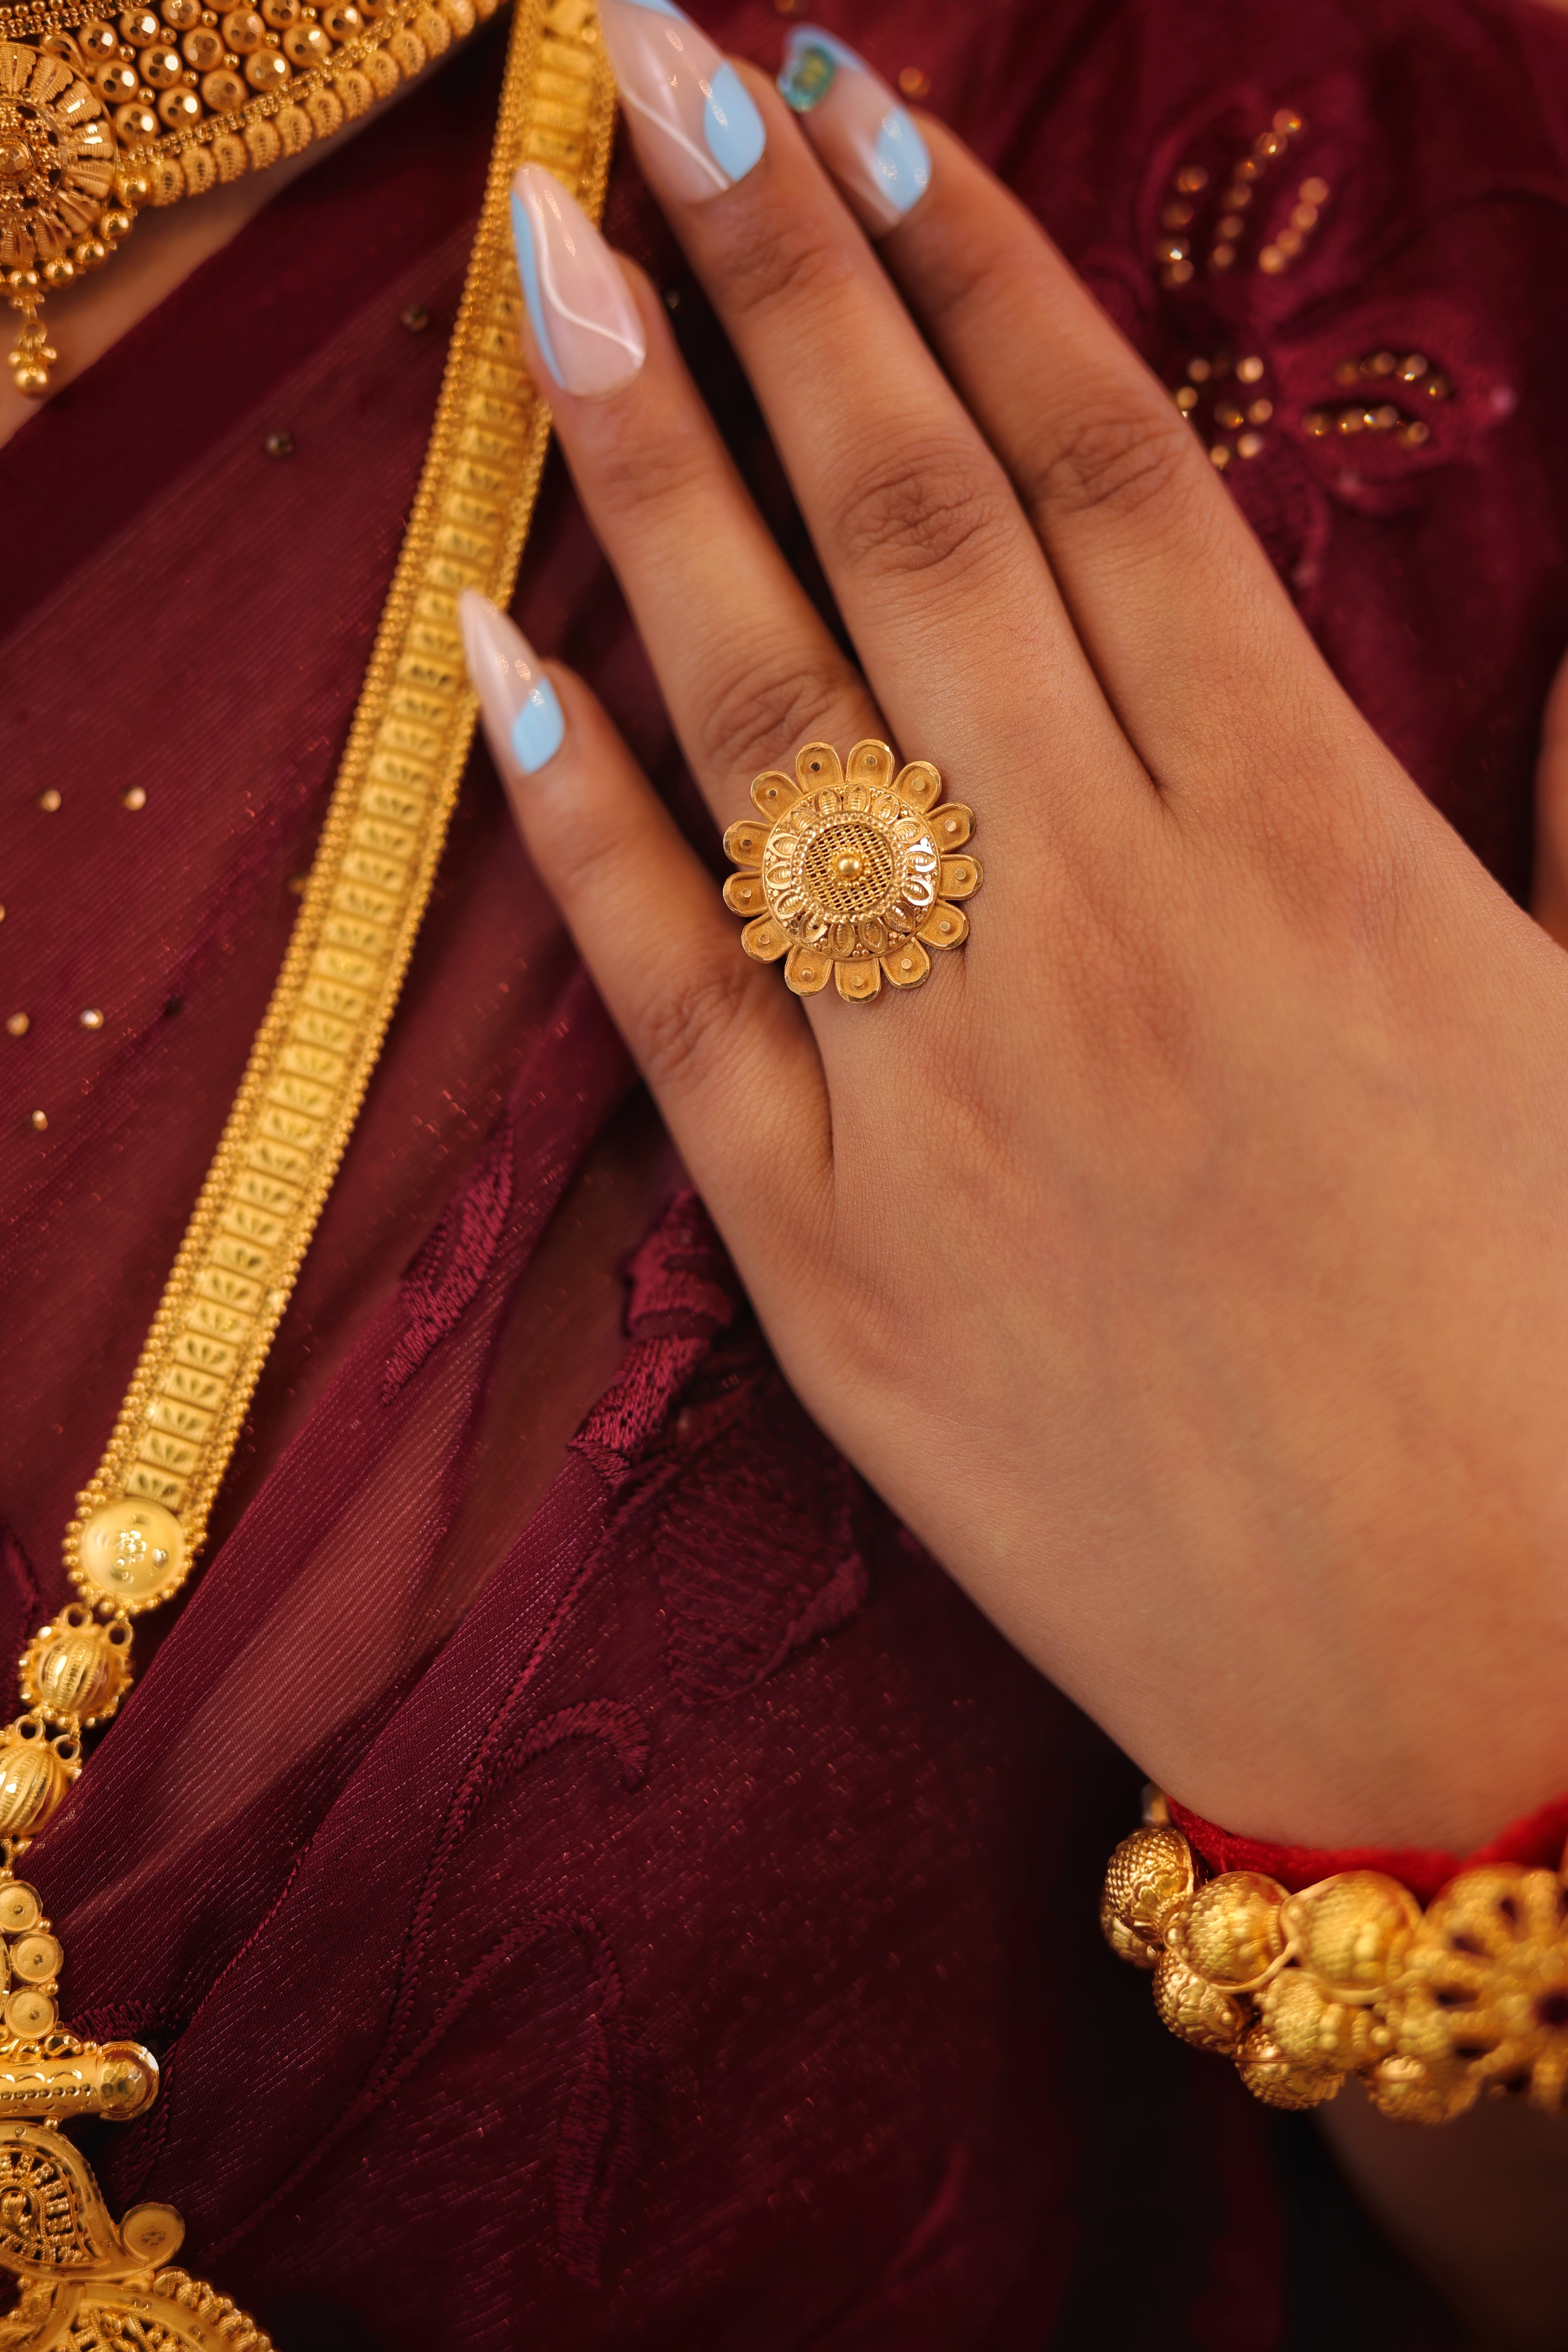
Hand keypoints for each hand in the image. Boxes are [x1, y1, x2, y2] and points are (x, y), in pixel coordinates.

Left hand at [465, 17, 1567, 1851]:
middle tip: (654, 69)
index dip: (972, 268)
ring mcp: (944, 1098)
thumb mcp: (1548, 1025)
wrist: (1470, 1687)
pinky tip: (492, 652)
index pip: (1103, 476)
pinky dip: (577, 816)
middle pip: (915, 527)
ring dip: (646, 471)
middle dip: (778, 276)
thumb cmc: (1549, 1356)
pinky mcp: (829, 1264)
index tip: (861, 105)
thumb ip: (1472, 804)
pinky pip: (672, 994)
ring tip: (555, 266)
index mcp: (1312, 857)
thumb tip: (1392, 642)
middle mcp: (1110, 936)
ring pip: (765, 715)